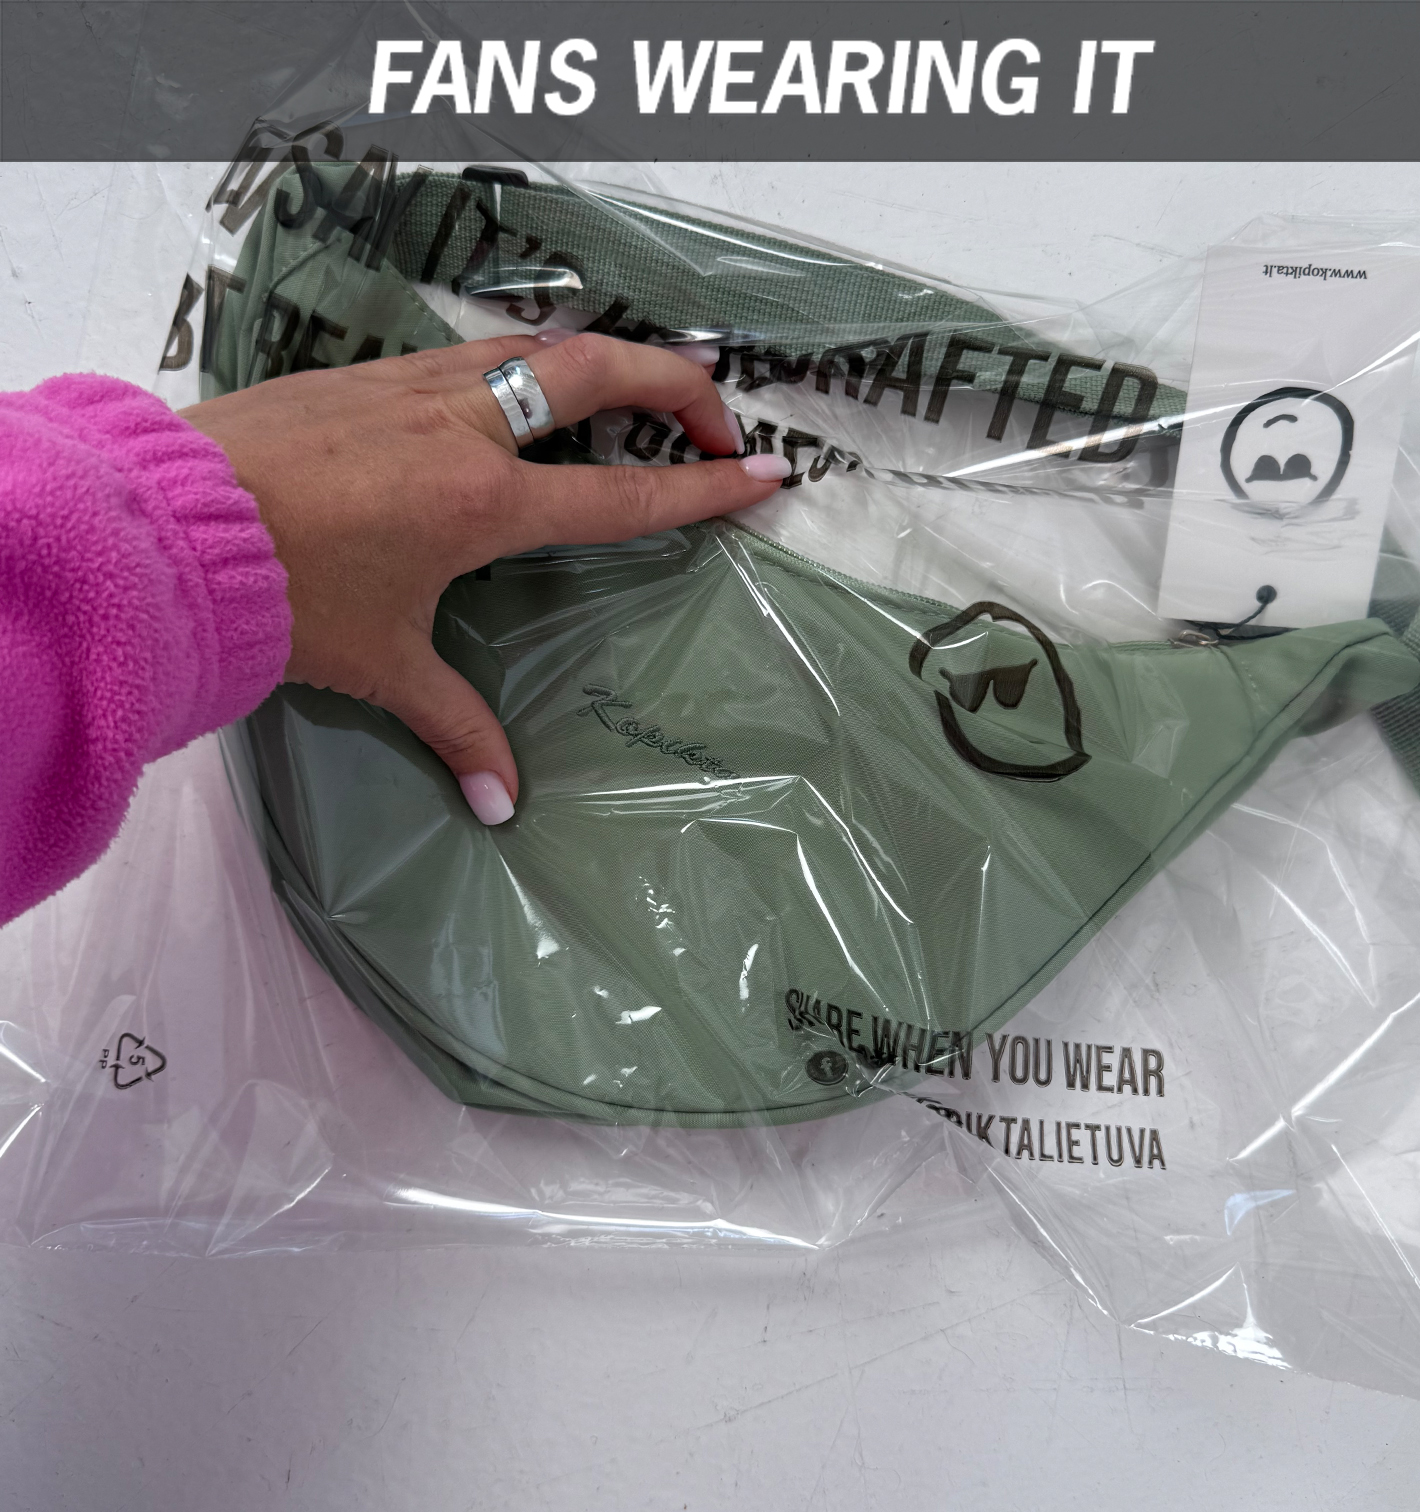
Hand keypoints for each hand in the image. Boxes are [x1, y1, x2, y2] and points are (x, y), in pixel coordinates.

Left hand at [181, 332, 790, 823]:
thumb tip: (501, 806)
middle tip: (718, 419)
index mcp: (484, 504)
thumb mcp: (382, 664)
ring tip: (631, 399)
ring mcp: (416, 386)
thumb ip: (456, 727)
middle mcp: (466, 428)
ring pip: (537, 346)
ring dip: (603, 364)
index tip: (765, 474)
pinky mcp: (370, 371)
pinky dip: (523, 366)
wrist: (170, 524)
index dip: (704, 486)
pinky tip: (516, 398)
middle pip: (602, 370)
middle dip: (680, 383)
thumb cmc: (285, 595)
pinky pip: (473, 353)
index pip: (624, 494)